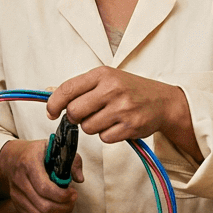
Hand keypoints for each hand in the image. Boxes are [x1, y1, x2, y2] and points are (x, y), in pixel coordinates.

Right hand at [0, 138, 83, 212]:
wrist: (12, 158)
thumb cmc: (36, 153)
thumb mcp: (55, 148)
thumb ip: (72, 160)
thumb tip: (79, 178)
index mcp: (29, 164)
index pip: (45, 188)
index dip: (63, 196)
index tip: (73, 193)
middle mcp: (20, 181)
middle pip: (44, 206)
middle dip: (64, 208)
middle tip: (73, 201)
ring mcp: (17, 196)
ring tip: (68, 209)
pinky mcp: (17, 206)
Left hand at [46, 66, 200, 158]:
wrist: (163, 101)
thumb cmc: (130, 89)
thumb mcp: (106, 79)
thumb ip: (79, 87)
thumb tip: (49, 93)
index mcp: (103, 74)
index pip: (67, 89)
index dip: (53, 104)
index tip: (51, 112)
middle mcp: (112, 89)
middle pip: (74, 112)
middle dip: (75, 118)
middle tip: (86, 115)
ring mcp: (122, 108)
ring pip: (88, 127)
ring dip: (92, 127)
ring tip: (106, 118)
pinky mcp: (131, 126)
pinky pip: (104, 138)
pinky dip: (107, 135)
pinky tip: (117, 125)